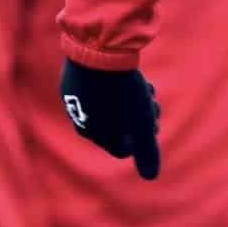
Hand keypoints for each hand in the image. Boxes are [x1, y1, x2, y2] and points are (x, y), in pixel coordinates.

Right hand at [61, 60, 160, 179]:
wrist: (97, 49)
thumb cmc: (123, 91)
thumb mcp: (142, 122)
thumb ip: (148, 151)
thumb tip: (151, 177)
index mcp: (96, 136)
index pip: (124, 149)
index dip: (143, 139)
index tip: (153, 123)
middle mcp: (81, 121)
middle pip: (119, 128)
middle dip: (140, 118)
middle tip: (153, 102)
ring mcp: (75, 99)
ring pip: (110, 107)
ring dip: (132, 100)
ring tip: (146, 87)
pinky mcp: (74, 79)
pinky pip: (98, 89)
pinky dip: (115, 86)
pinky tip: (128, 73)